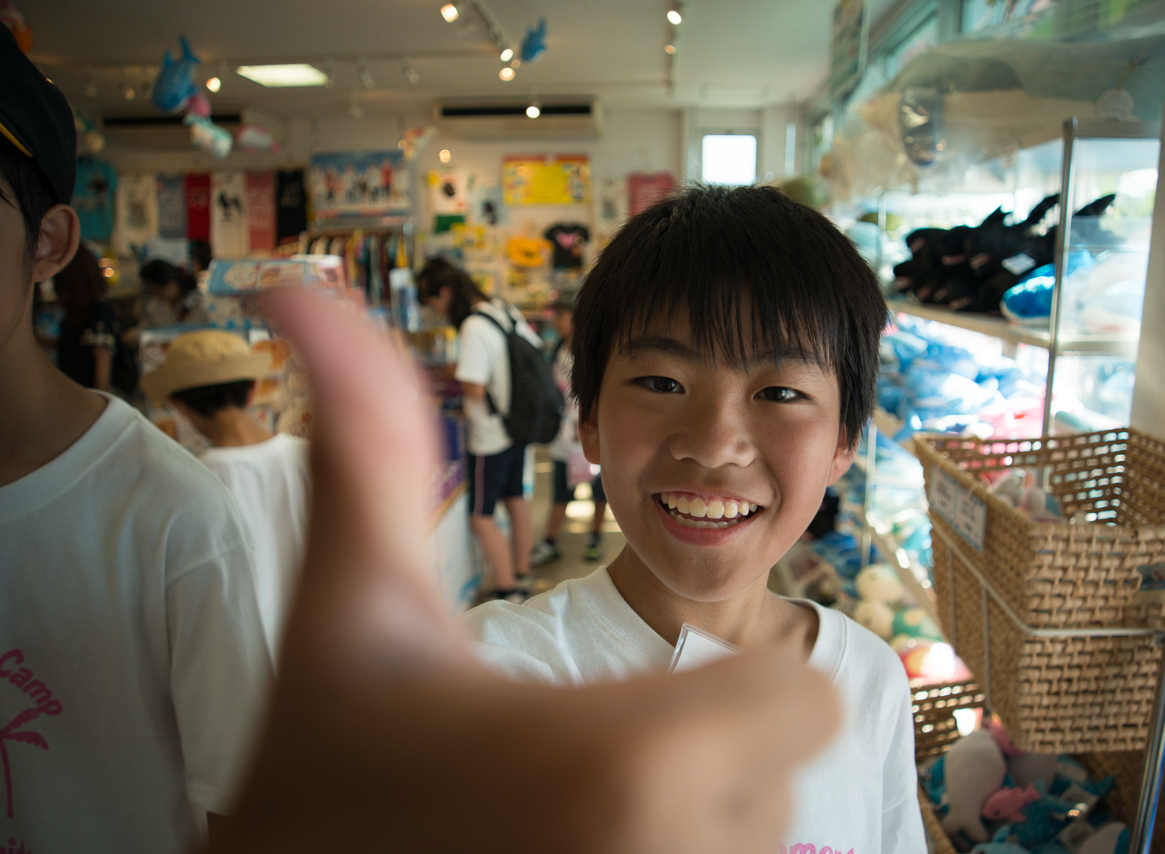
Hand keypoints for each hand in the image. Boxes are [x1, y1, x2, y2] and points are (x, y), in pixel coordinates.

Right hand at [215, 288, 839, 853]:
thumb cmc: (325, 755)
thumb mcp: (348, 603)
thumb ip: (364, 444)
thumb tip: (302, 286)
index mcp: (619, 763)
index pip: (804, 700)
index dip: (736, 676)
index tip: (646, 684)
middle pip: (779, 775)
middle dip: (705, 752)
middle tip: (586, 756)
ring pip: (753, 844)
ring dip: (689, 819)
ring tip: (573, 813)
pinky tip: (581, 846)